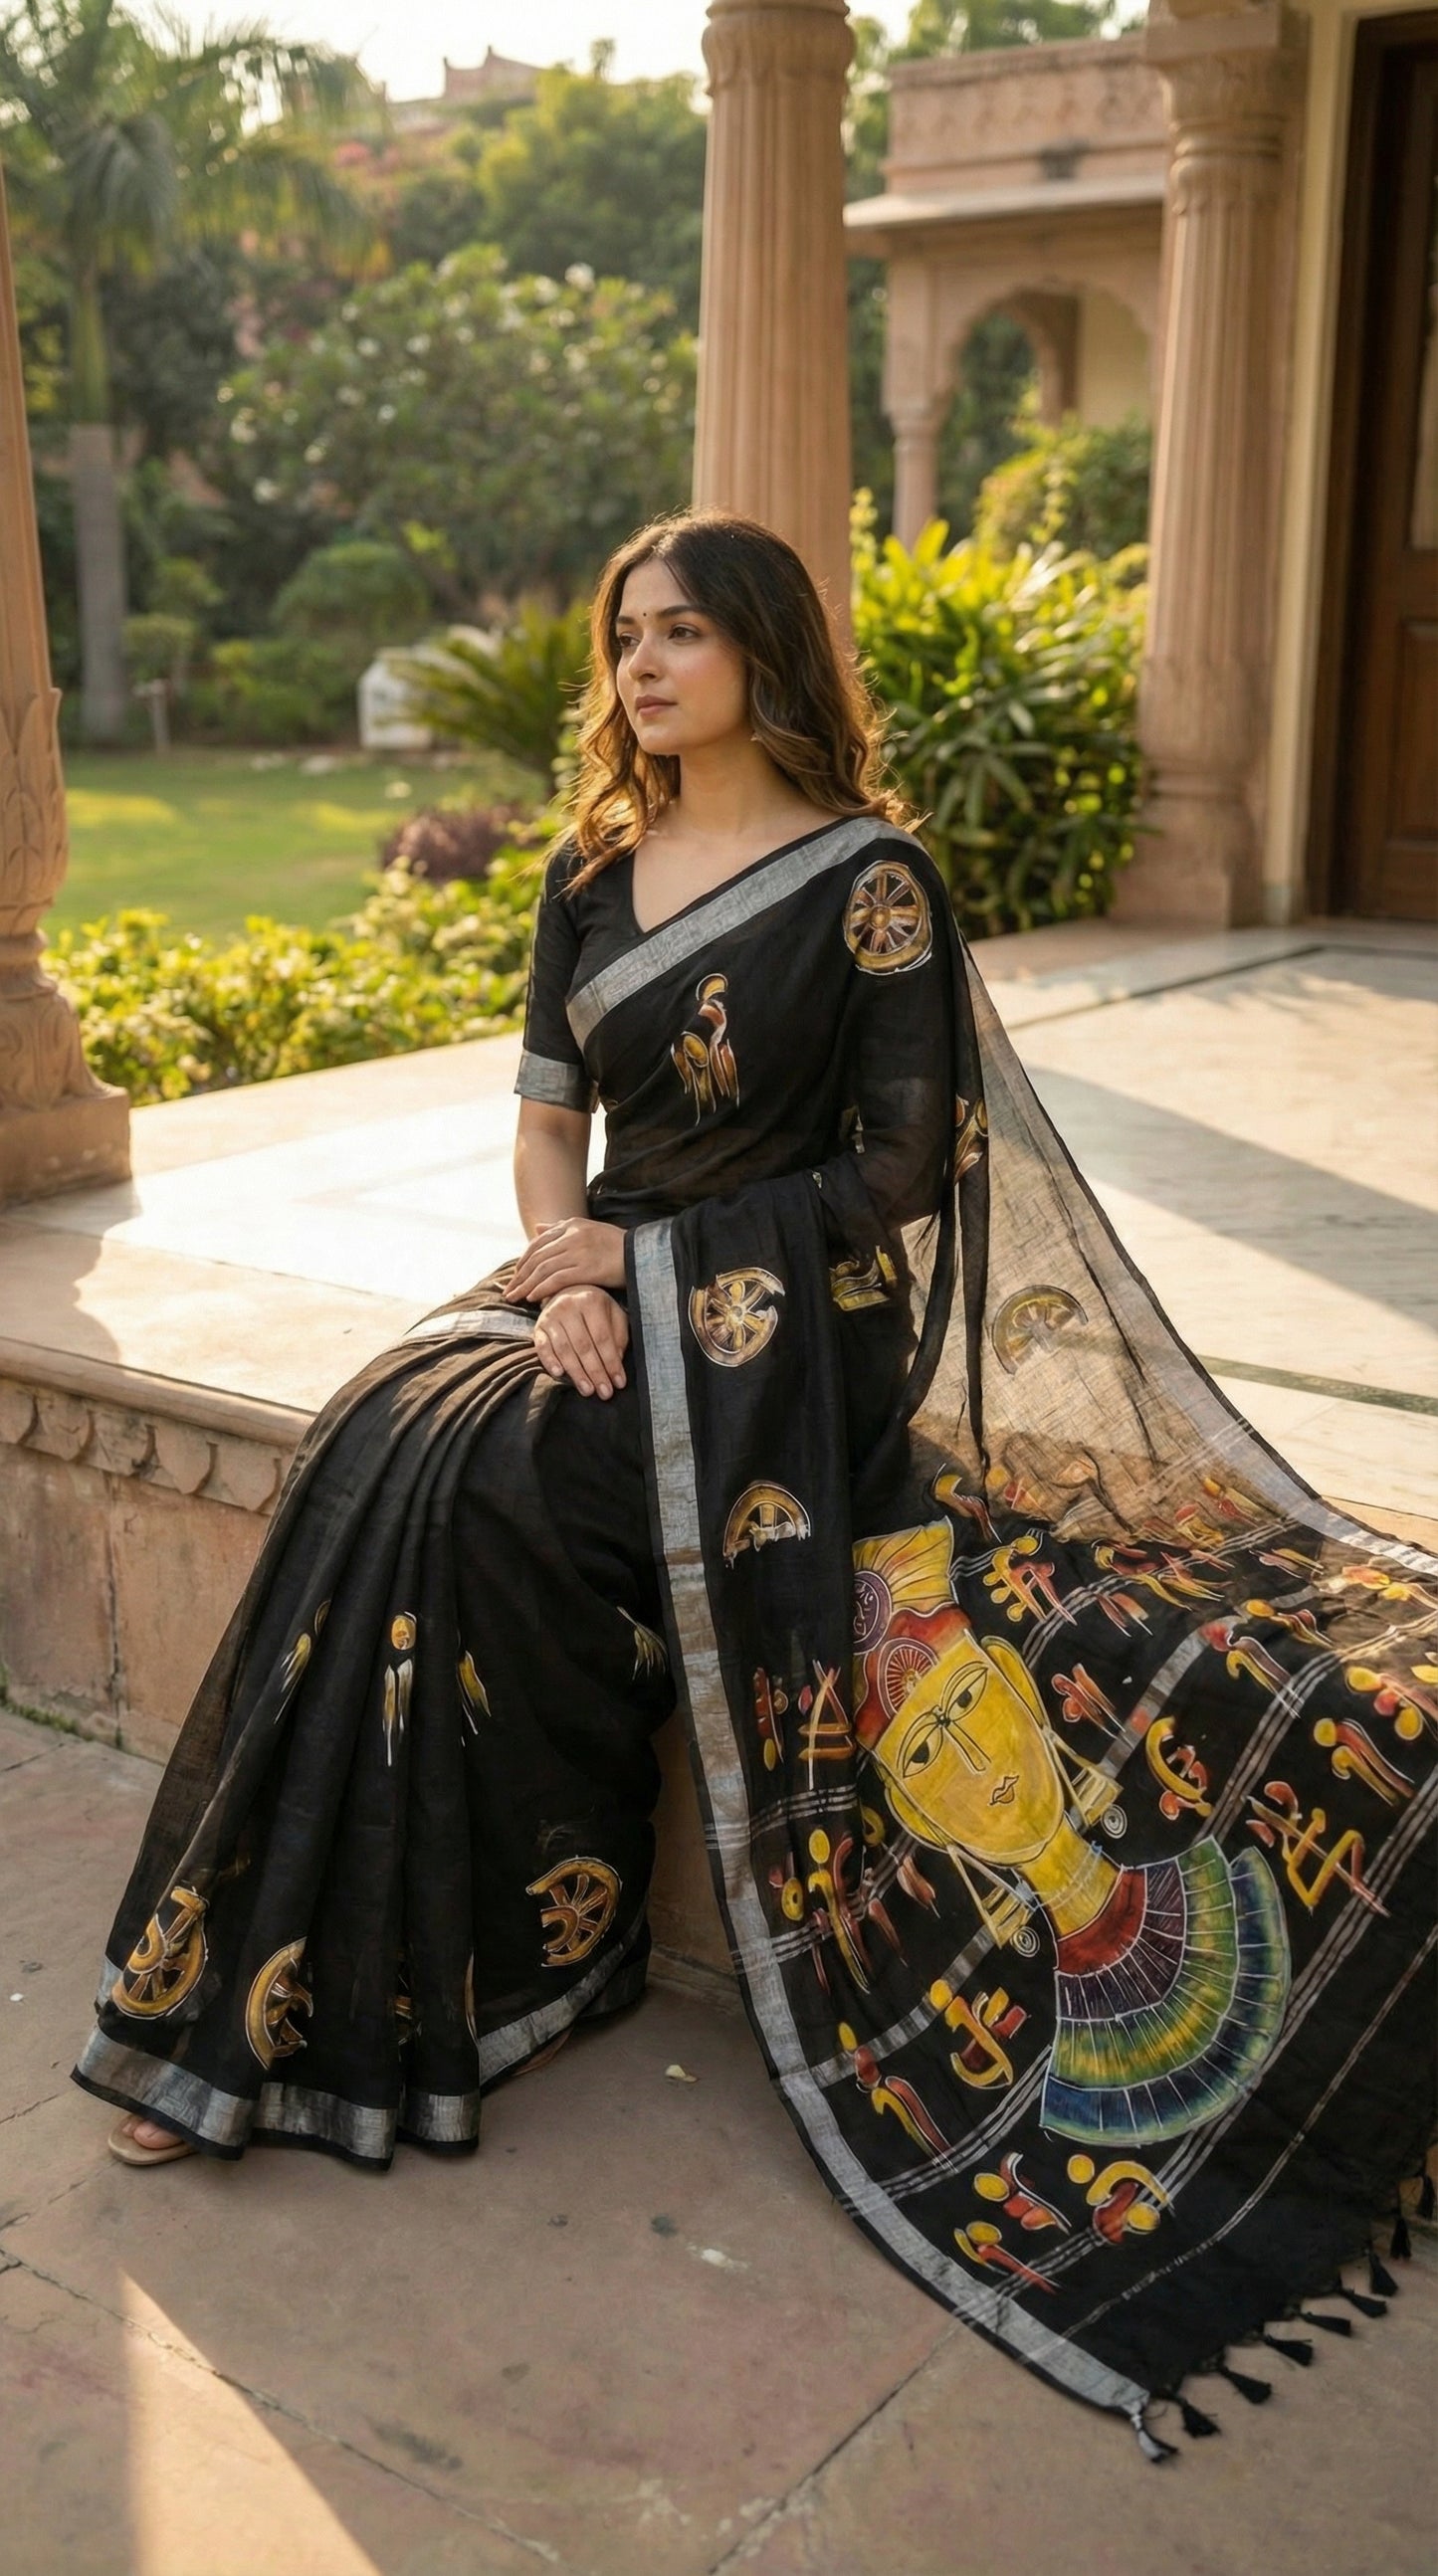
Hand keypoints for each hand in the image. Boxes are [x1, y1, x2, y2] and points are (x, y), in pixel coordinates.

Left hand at [504, 1217, 627, 1301]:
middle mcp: (572, 1235)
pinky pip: (557, 1279)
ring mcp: (579, 1250)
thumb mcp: (588, 1229)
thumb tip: (538, 1227)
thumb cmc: (616, 1245)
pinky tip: (533, 1298)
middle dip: (520, 1276)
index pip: (538, 1243)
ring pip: (543, 1269)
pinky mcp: (587, 1267)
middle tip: (508, 1291)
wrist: (643, 1253)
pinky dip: (542, 1288)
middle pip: (537, 1257)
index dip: (524, 1261)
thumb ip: (561, 1228)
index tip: (516, 1276)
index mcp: (571, 1225)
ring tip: (515, 1298)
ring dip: (526, 1285)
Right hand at [532, 1286, 628, 1397]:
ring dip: (576, 1373)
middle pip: (584, 1346)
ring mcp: (551, 1316)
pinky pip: (542, 1347)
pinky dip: (549, 1361)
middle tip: (604, 1393)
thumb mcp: (614, 1314)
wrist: (567, 1290)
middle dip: (595, 1372)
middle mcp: (569, 1306)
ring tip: (587, 1391)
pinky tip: (559, 1374)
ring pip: (564, 1349)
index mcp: (591, 1300)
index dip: (611, 1362)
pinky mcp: (538, 1326)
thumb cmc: (596, 1307)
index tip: (619, 1383)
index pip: (603, 1338)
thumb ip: (619, 1336)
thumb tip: (616, 1361)